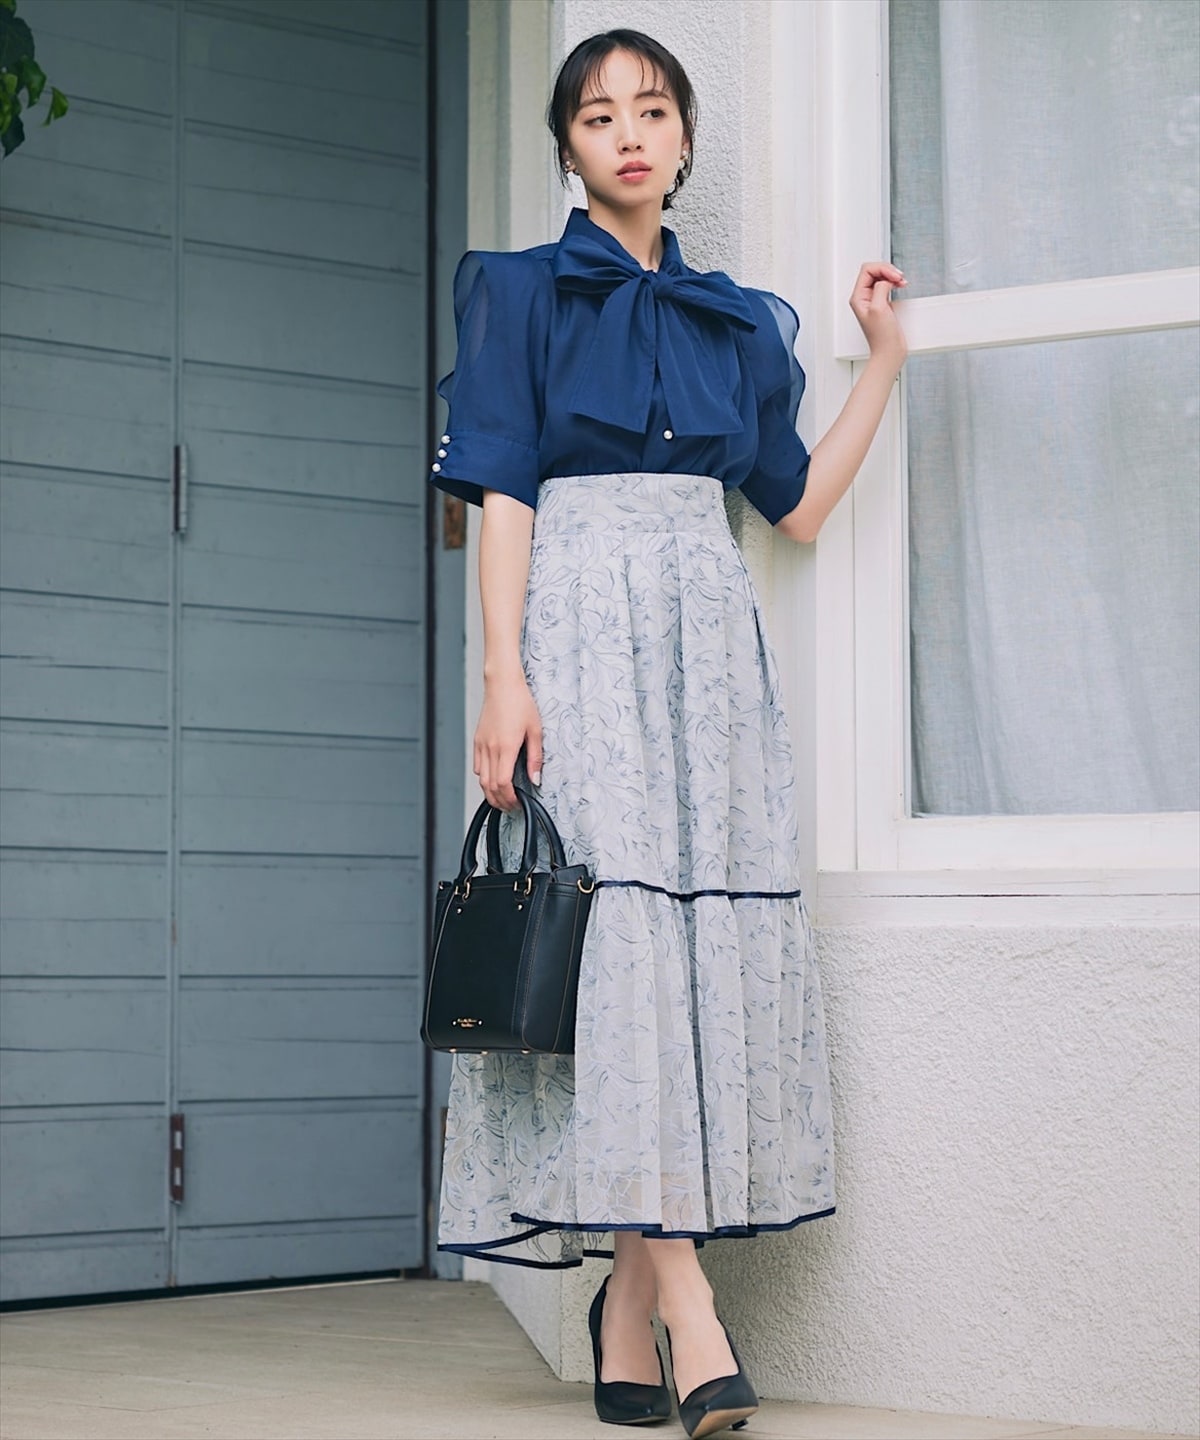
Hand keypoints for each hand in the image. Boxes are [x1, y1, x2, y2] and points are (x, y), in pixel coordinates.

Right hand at [474, 672, 543, 811]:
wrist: (502, 685)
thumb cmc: (520, 703)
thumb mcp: (536, 730)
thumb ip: (535, 758)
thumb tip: (535, 779)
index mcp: (506, 747)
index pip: (503, 783)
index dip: (509, 798)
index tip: (517, 803)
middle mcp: (491, 748)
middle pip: (490, 786)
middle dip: (500, 801)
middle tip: (510, 807)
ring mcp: (482, 745)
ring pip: (481, 779)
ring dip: (491, 792)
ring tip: (502, 798)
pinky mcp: (477, 741)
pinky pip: (478, 766)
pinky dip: (484, 778)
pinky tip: (493, 780)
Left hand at [849, 262, 907, 365]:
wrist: (889, 351)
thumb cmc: (882, 337)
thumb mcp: (878, 308)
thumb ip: (880, 288)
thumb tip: (885, 280)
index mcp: (858, 297)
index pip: (867, 270)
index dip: (882, 269)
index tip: (895, 277)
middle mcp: (864, 297)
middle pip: (874, 271)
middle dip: (888, 271)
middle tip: (900, 278)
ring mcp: (873, 300)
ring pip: (881, 277)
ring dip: (893, 276)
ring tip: (902, 282)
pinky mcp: (883, 303)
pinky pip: (887, 285)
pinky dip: (895, 282)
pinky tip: (901, 285)